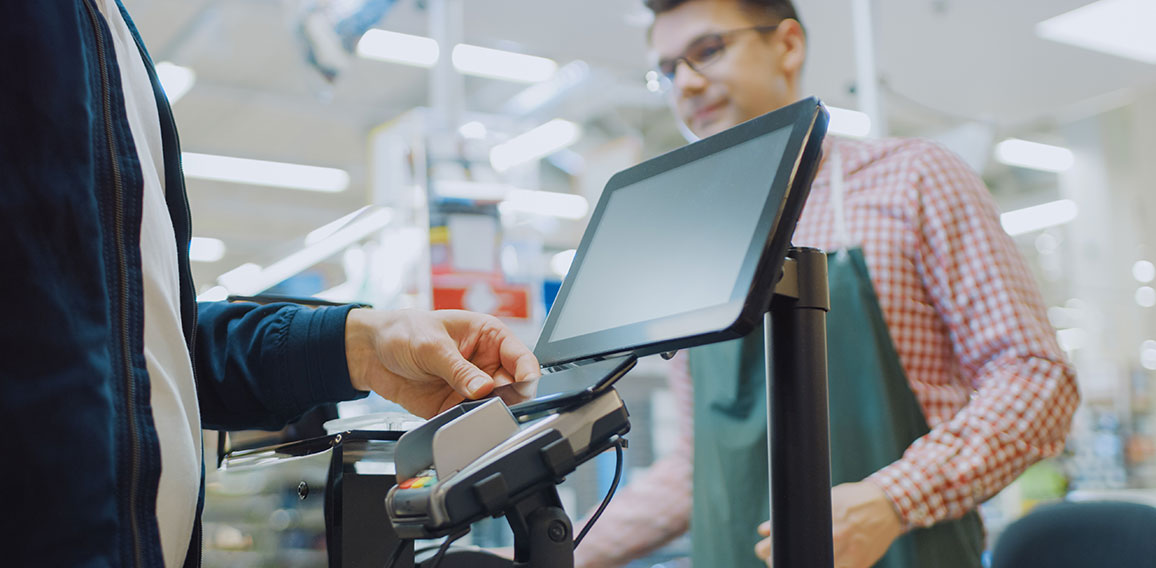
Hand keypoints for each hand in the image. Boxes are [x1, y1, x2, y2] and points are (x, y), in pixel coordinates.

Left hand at [344, 308, 539, 417]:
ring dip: (485, 413)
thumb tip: (484, 388)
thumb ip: (458, 369)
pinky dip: (465, 424)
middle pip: (514, 388)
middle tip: (489, 401)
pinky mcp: (454, 406)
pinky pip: (468, 420)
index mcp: (489, 337)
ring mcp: (471, 387)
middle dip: (506, 398)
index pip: (522, 358)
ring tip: (468, 408)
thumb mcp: (432, 345)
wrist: (370, 352)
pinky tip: (455, 418)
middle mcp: (485, 363)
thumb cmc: (402, 331)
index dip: (528, 374)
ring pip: (494, 407)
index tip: (523, 388)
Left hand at [754, 480, 902, 567]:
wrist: (888, 505)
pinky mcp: (860, 563)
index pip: (787, 540)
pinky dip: (822, 567)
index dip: (769, 549)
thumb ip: (795, 514)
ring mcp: (849, 552)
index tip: (763, 549)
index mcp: (822, 517)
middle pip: (797, 558)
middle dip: (778, 560)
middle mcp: (835, 536)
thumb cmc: (851, 500)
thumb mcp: (823, 500)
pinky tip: (815, 563)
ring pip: (815, 567)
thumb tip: (764, 530)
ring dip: (798, 565)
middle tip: (771, 558)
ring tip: (791, 561)